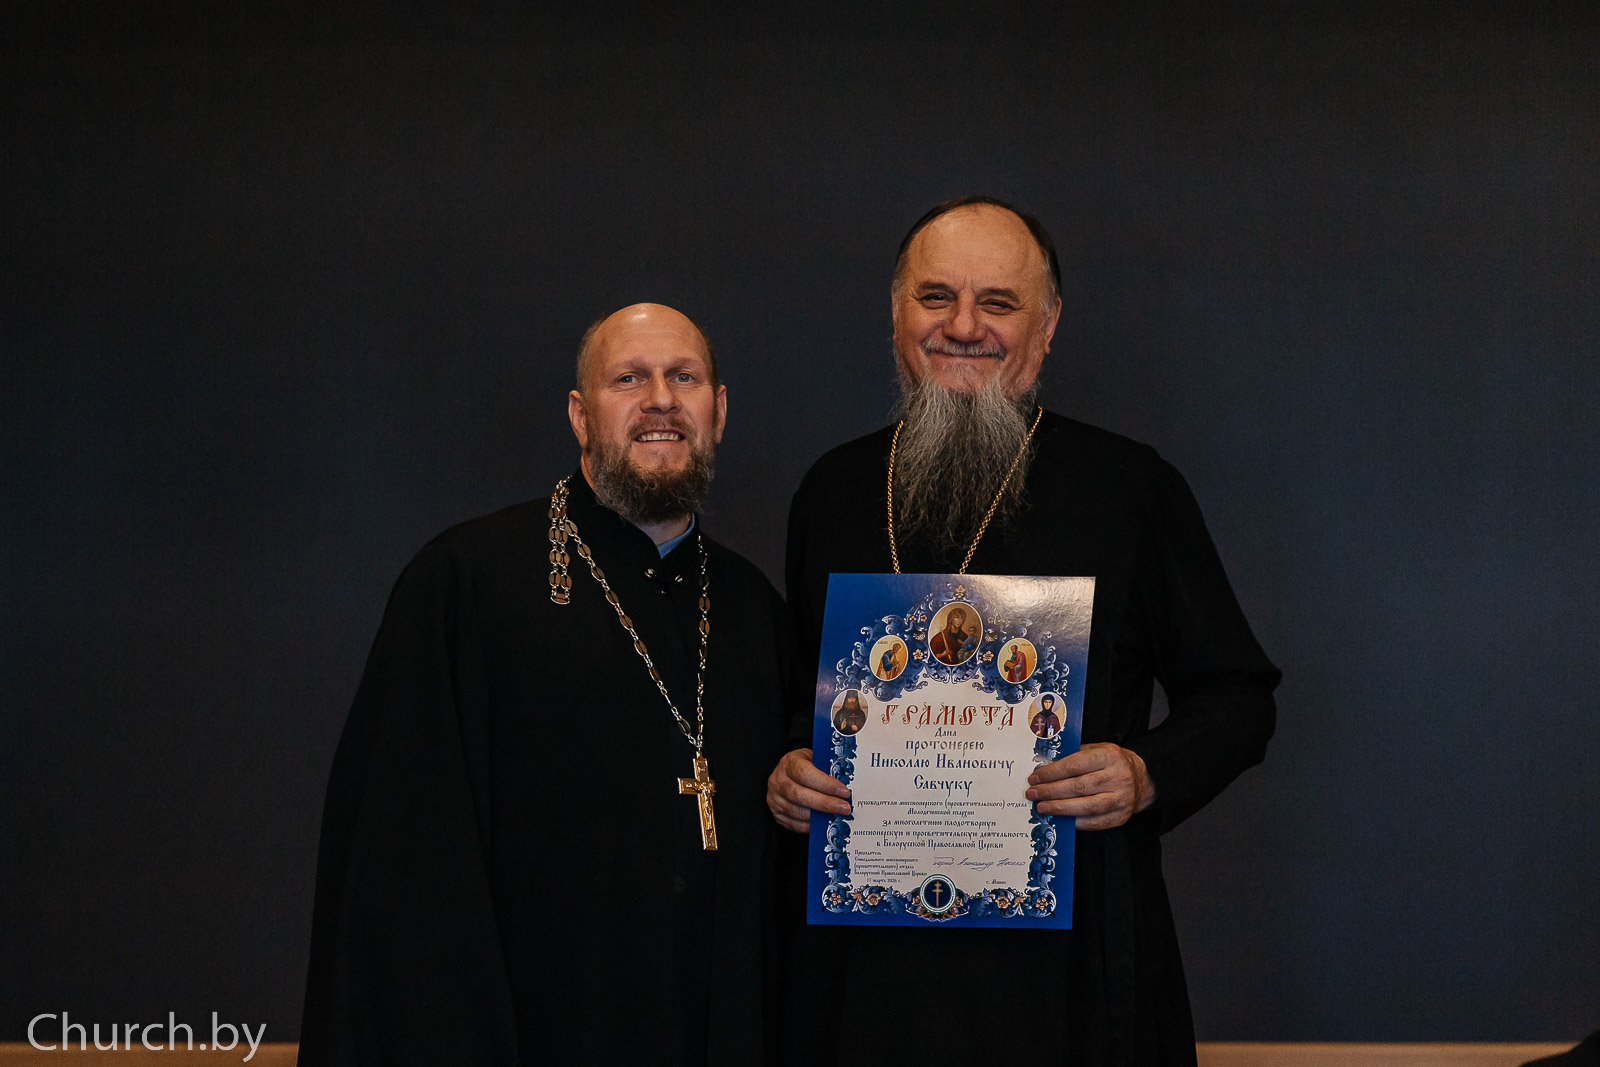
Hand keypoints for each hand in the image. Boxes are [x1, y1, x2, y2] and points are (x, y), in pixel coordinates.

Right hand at [766, 748, 850, 832]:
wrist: (787, 772)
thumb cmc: (805, 765)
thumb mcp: (815, 759)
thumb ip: (826, 770)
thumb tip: (846, 786)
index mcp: (789, 763)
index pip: (805, 774)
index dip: (825, 784)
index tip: (844, 792)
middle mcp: (778, 781)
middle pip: (800, 795)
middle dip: (825, 803)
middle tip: (844, 808)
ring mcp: (775, 799)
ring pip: (797, 812)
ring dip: (820, 816)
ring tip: (838, 816)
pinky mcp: (777, 814)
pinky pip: (795, 824)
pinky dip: (812, 825)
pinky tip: (825, 822)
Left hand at [1025, 743, 1154, 830]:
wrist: (1141, 779)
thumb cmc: (1111, 763)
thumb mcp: (1096, 750)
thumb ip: (1073, 757)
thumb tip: (1043, 769)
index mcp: (1109, 756)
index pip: (1075, 765)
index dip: (1052, 773)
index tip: (1035, 778)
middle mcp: (1118, 777)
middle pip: (1079, 786)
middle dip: (1051, 791)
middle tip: (1033, 794)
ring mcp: (1121, 799)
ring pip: (1087, 806)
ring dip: (1060, 808)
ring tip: (1042, 807)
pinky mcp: (1121, 817)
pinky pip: (1095, 823)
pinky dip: (1075, 822)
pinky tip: (1059, 819)